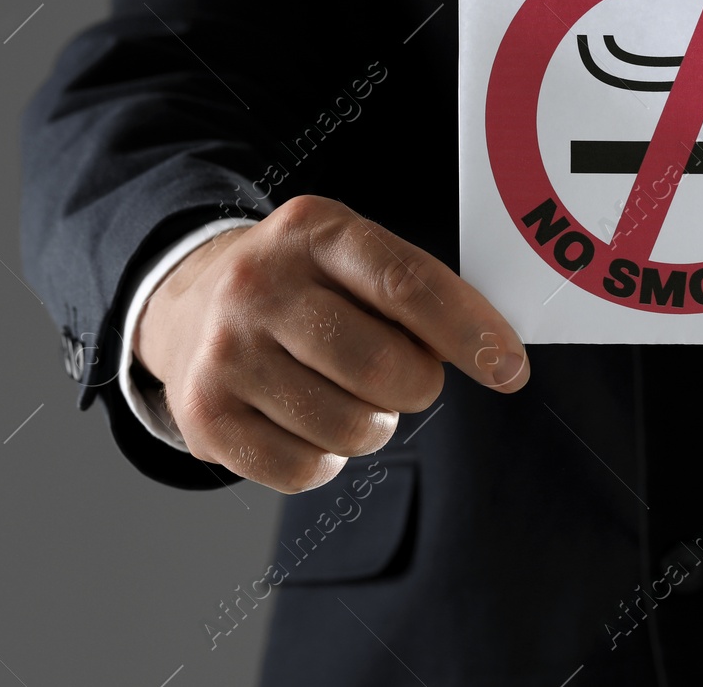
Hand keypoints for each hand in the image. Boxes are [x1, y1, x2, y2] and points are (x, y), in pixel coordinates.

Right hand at [135, 194, 528, 492]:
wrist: (191, 300)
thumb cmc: (307, 286)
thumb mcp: (355, 256)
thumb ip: (421, 294)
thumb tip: (496, 356)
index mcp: (315, 231)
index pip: (407, 285)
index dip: (470, 333)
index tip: (511, 370)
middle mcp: (260, 284)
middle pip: (380, 365)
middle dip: (417, 387)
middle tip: (407, 379)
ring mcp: (224, 350)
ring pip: (347, 426)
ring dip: (373, 426)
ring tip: (351, 397)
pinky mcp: (203, 414)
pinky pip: (303, 471)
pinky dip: (327, 461)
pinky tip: (309, 423)